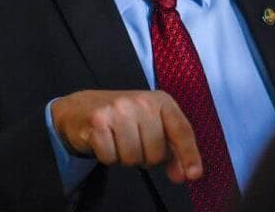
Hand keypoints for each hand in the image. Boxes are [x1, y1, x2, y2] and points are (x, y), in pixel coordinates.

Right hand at [50, 89, 201, 182]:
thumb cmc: (122, 118)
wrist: (81, 107)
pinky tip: (105, 141)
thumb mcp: (152, 124)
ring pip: (133, 158)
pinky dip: (108, 156)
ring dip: (126, 157)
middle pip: (156, 153)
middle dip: (147, 157)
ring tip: (119, 141)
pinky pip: (111, 158)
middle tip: (135, 143)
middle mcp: (141, 101)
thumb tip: (184, 174)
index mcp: (160, 100)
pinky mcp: (98, 121)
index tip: (193, 174)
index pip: (181, 130)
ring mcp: (118, 109)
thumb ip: (172, 148)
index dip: (189, 154)